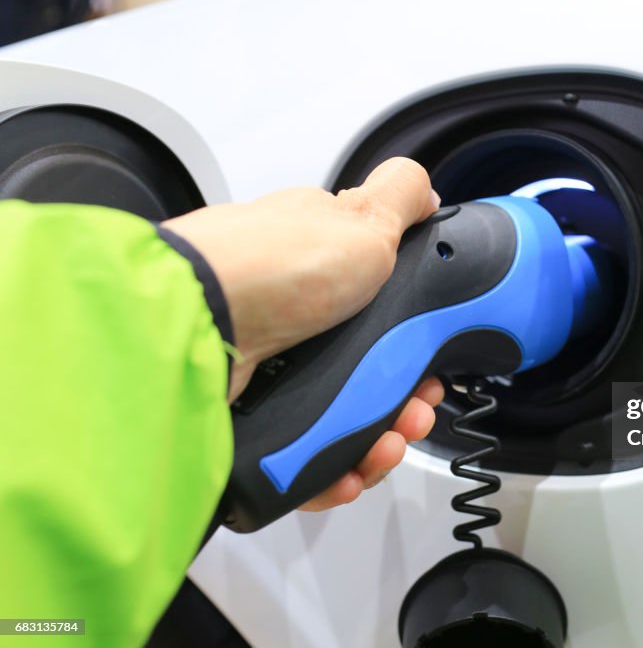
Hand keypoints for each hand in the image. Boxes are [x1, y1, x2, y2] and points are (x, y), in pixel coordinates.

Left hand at [162, 157, 442, 508]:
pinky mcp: (253, 418)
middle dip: (406, 399)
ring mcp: (272, 372)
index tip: (436, 361)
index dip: (416, 341)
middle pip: (370, 373)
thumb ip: (400, 200)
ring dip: (378, 438)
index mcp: (322, 268)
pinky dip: (333, 466)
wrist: (195, 324)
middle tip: (416, 408)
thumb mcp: (360, 216)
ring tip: (385, 442)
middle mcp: (297, 321)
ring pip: (343, 419)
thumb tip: (424, 190)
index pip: (384, 312)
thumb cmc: (271, 263)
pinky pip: (306, 455)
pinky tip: (348, 466)